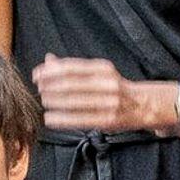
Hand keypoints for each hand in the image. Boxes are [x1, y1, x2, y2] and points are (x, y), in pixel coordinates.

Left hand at [31, 56, 159, 134]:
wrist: (143, 104)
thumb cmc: (114, 88)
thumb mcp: (98, 72)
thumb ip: (73, 68)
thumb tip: (48, 60)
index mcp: (103, 68)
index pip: (72, 67)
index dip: (51, 71)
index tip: (36, 74)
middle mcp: (107, 83)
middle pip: (72, 84)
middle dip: (51, 86)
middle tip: (38, 89)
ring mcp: (109, 102)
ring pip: (75, 102)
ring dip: (55, 102)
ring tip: (43, 102)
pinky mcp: (108, 120)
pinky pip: (80, 119)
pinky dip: (62, 119)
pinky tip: (50, 118)